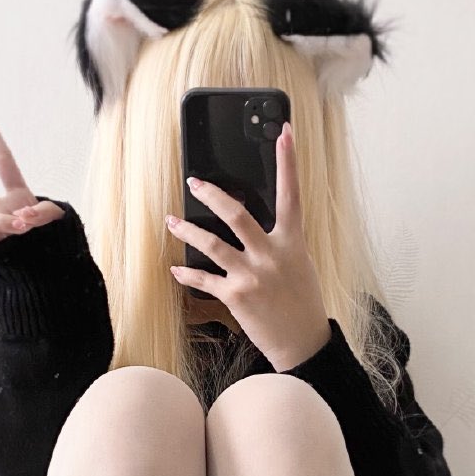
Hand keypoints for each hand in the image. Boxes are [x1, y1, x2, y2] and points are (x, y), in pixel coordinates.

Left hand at [166, 121, 330, 370]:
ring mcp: (252, 275)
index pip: (291, 194)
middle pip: (236, 213)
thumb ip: (280, 244)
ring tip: (171, 222)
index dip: (288, 161)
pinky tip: (176, 269)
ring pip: (212, 243)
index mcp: (292, 242)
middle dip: (211, 194)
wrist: (303, 343)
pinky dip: (187, 274)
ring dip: (187, 231)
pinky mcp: (236, 296)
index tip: (284, 133)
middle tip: (193, 183)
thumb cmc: (302, 304)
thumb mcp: (299, 265)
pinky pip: (204, 280)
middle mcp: (271, 254)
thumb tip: (255, 229)